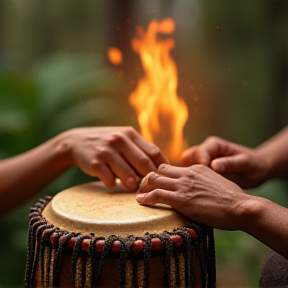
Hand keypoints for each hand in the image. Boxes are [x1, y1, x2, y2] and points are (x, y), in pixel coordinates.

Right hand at [60, 126, 166, 190]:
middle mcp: (119, 140)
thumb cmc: (107, 143)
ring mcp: (106, 151)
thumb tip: (160, 168)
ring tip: (133, 188)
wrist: (76, 141)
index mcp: (130, 134)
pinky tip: (112, 181)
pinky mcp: (94, 163)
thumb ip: (140, 149)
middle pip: (144, 164)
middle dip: (149, 179)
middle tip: (150, 187)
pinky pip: (110, 180)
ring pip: (128, 175)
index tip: (164, 178)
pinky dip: (114, 184)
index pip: (154, 152)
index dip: (162, 167)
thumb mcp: (124, 138)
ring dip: (133, 185)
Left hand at [136, 164, 252, 229]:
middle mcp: (188, 173)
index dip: (160, 174)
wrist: (241, 207)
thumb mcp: (217, 182)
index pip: (170, 167)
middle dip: (149, 177)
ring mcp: (184, 185)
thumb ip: (204, 181)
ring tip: (138, 193)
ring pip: (154, 179)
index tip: (153, 180)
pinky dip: (145, 198)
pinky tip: (140, 201)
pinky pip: (156, 195)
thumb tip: (197, 188)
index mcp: (196, 168)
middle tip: (142, 186)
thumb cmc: (233, 199)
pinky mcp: (181, 200)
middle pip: (159, 170)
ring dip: (144, 186)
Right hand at [181, 136, 269, 188]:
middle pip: (188, 158)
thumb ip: (229, 163)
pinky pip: (190, 172)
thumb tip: (214, 166)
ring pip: (186, 165)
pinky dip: (192, 180)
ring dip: (189, 176)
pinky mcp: (201, 168)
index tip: (206, 181)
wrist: (258, 169)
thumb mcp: (245, 164)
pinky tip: (199, 190)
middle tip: (200, 186)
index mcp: (214, 144)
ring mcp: (202, 158)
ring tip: (198, 189)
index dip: (200, 168)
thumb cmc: (254, 165)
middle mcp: (205, 149)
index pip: (199, 154)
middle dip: (191, 172)